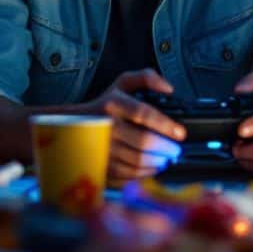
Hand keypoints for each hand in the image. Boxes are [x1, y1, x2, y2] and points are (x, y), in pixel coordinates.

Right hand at [86, 69, 185, 184]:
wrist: (72, 126)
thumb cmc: (103, 105)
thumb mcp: (121, 84)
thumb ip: (146, 78)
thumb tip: (168, 88)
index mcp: (113, 103)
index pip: (143, 113)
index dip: (165, 124)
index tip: (180, 133)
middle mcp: (107, 125)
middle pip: (143, 140)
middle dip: (166, 147)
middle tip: (175, 150)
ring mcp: (103, 146)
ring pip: (137, 159)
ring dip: (158, 161)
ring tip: (166, 158)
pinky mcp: (102, 163)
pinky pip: (128, 173)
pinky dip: (145, 172)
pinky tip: (152, 166)